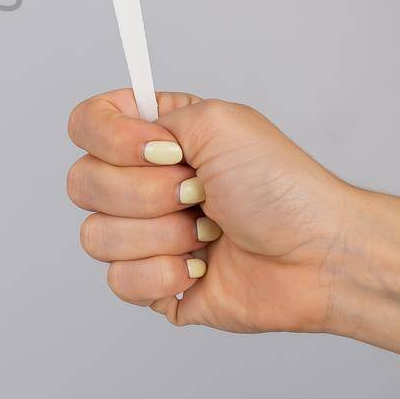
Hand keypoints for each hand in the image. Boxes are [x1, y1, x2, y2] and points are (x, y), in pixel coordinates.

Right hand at [65, 89, 352, 331]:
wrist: (318, 255)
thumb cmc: (283, 188)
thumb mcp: (220, 120)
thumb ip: (155, 115)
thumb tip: (121, 145)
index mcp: (151, 138)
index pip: (84, 125)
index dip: (110, 139)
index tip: (163, 151)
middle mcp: (139, 183)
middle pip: (81, 183)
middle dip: (145, 194)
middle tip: (197, 193)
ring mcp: (142, 235)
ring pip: (96, 236)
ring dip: (161, 236)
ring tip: (206, 233)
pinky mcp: (151, 283)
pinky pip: (118, 281)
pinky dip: (165, 274)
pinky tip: (201, 267)